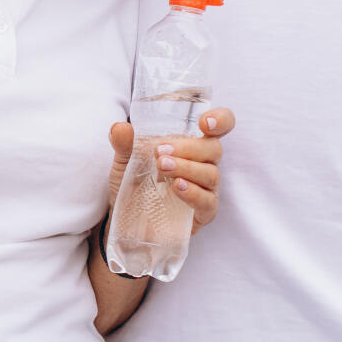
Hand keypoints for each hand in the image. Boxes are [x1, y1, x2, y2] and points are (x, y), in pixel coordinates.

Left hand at [106, 106, 231, 232]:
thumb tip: (121, 128)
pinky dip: (193, 193)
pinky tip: (177, 187)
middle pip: (214, 148)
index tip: (205, 123)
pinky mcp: (203, 213)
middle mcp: (203, 164)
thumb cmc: (135, 184)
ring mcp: (206, 189)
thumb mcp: (125, 161)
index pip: (220, 127)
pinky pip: (208, 202)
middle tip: (160, 151)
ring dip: (187, 168)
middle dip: (189, 147)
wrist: (127, 220)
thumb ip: (124, 143)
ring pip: (211, 173)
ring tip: (162, 167)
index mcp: (191, 145)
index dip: (221, 120)